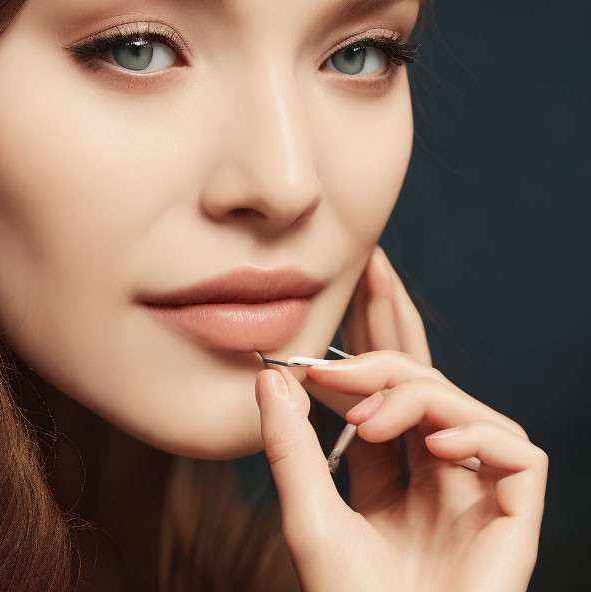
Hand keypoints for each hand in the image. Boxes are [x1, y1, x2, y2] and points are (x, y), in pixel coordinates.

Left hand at [254, 246, 546, 591]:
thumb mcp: (307, 517)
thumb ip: (290, 447)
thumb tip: (269, 374)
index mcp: (390, 476)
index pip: (382, 391)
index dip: (368, 339)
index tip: (350, 285)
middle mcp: (434, 476)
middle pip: (425, 380)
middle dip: (399, 323)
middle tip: (373, 270)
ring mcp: (476, 493)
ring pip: (464, 407)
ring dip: (415, 396)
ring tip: (365, 416)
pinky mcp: (516, 516)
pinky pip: (518, 454)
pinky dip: (477, 436)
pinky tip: (435, 443)